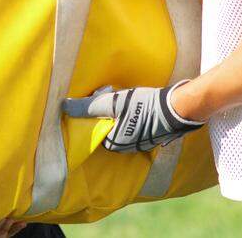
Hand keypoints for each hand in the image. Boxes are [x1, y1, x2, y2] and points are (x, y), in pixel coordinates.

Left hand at [62, 81, 202, 152]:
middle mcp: (127, 148)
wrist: (176, 108)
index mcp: (115, 143)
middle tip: (116, 93)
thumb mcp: (113, 102)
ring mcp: (142, 144)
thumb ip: (88, 106)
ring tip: (129, 97)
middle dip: (110, 111)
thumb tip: (65, 107)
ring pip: (123, 126)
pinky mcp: (153, 136)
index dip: (98, 109)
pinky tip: (140, 104)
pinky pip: (137, 126)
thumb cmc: (142, 105)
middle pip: (110, 127)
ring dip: (122, 113)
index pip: (97, 127)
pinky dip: (135, 116)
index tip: (105, 95)